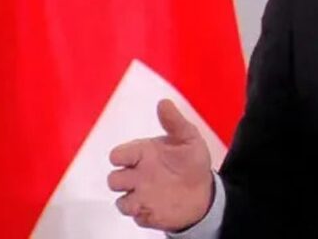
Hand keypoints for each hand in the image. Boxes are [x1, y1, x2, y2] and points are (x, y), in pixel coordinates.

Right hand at [108, 99, 213, 230]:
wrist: (204, 193)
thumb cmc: (192, 163)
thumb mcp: (188, 138)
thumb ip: (174, 122)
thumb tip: (163, 102)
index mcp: (142, 154)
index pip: (118, 154)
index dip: (122, 156)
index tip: (138, 158)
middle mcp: (137, 175)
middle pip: (113, 179)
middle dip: (123, 180)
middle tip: (142, 179)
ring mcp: (139, 195)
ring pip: (121, 201)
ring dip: (131, 200)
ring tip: (151, 196)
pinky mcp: (144, 213)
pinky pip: (134, 216)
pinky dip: (142, 213)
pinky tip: (157, 208)